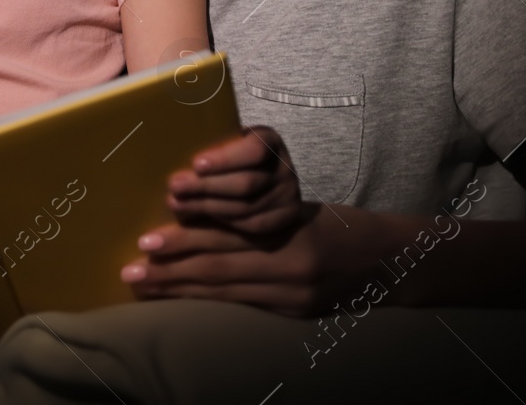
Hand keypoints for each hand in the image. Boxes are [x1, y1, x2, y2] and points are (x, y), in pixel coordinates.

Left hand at [121, 203, 387, 317]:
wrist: (395, 262)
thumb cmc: (344, 225)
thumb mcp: (302, 211)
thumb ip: (258, 217)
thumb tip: (201, 215)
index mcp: (290, 233)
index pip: (226, 239)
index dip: (184, 241)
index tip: (146, 240)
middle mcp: (289, 269)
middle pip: (218, 271)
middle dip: (171, 271)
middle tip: (130, 269)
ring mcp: (292, 299)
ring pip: (225, 294)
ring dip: (181, 291)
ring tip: (145, 286)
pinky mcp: (295, 315)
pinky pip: (242, 307)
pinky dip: (209, 303)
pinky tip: (183, 301)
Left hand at [166, 127, 303, 234]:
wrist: (269, 181)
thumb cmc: (234, 155)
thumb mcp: (229, 141)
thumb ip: (213, 145)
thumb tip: (172, 147)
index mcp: (269, 141)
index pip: (254, 150)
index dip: (225, 159)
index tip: (196, 164)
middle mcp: (283, 169)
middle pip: (245, 184)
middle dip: (206, 186)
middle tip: (174, 186)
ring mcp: (287, 196)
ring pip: (245, 207)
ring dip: (206, 206)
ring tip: (176, 203)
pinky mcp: (282, 220)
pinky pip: (249, 225)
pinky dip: (222, 221)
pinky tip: (198, 216)